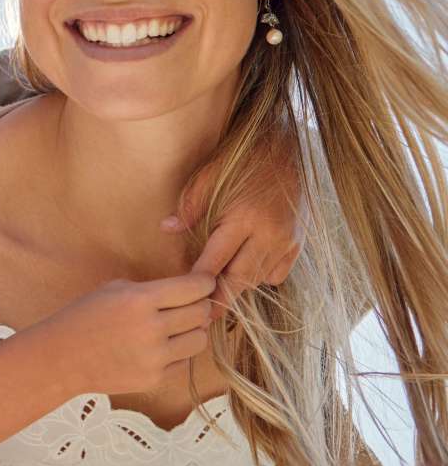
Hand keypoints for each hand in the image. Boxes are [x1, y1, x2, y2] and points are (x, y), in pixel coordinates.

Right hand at [43, 273, 217, 395]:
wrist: (60, 358)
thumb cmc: (84, 318)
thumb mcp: (113, 290)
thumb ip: (152, 290)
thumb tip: (190, 294)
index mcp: (140, 299)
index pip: (194, 288)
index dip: (205, 283)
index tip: (206, 283)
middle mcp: (152, 328)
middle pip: (201, 313)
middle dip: (200, 306)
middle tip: (192, 305)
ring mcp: (155, 357)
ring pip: (200, 340)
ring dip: (193, 331)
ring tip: (177, 328)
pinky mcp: (154, 379)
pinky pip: (183, 362)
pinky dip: (177, 354)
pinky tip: (159, 348)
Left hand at [165, 135, 302, 306]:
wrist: (288, 150)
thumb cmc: (242, 161)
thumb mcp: (209, 176)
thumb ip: (190, 206)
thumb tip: (167, 229)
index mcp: (245, 218)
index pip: (216, 259)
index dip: (199, 280)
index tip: (185, 295)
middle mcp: (269, 234)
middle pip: (240, 278)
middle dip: (220, 298)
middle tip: (202, 315)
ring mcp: (286, 242)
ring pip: (258, 278)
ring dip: (237, 287)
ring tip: (216, 295)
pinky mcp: (297, 244)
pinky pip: (276, 273)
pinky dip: (259, 278)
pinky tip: (243, 272)